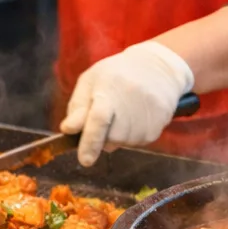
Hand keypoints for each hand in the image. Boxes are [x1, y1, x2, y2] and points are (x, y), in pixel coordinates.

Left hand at [62, 41, 193, 167]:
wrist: (158, 67)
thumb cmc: (116, 75)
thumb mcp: (90, 81)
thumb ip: (77, 108)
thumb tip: (68, 130)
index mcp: (109, 90)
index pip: (99, 120)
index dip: (91, 142)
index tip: (85, 161)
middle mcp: (131, 103)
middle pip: (111, 138)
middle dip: (103, 136)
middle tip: (108, 115)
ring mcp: (148, 115)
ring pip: (124, 143)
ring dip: (118, 135)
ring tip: (124, 111)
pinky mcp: (160, 125)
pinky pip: (139, 142)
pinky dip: (132, 135)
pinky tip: (136, 115)